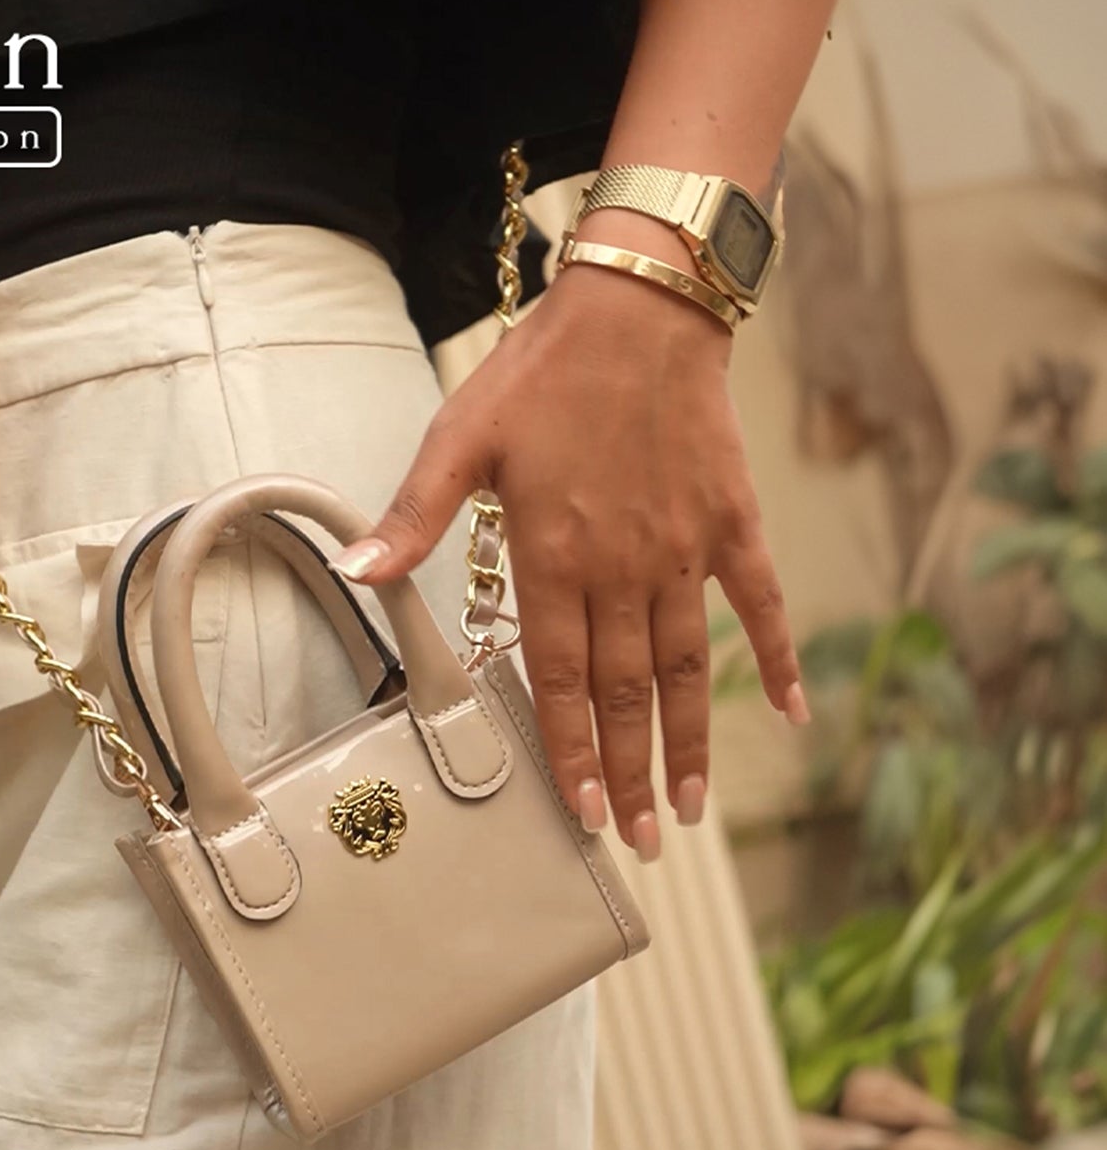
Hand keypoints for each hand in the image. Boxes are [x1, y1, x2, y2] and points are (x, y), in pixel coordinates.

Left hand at [329, 235, 807, 861]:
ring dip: (691, 742)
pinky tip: (791, 712)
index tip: (582, 814)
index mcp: (554, 556)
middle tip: (640, 842)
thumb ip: (414, 517)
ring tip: (694, 808)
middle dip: (630, 774)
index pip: (558, 680)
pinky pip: (760, 603)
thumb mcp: (461, 437)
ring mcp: (684, 550)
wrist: (639, 307)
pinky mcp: (730, 523)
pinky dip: (778, 657)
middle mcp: (623, 568)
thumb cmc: (543, 374)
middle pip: (625, 693)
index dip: (569, 752)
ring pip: (688, 667)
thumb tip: (359, 572)